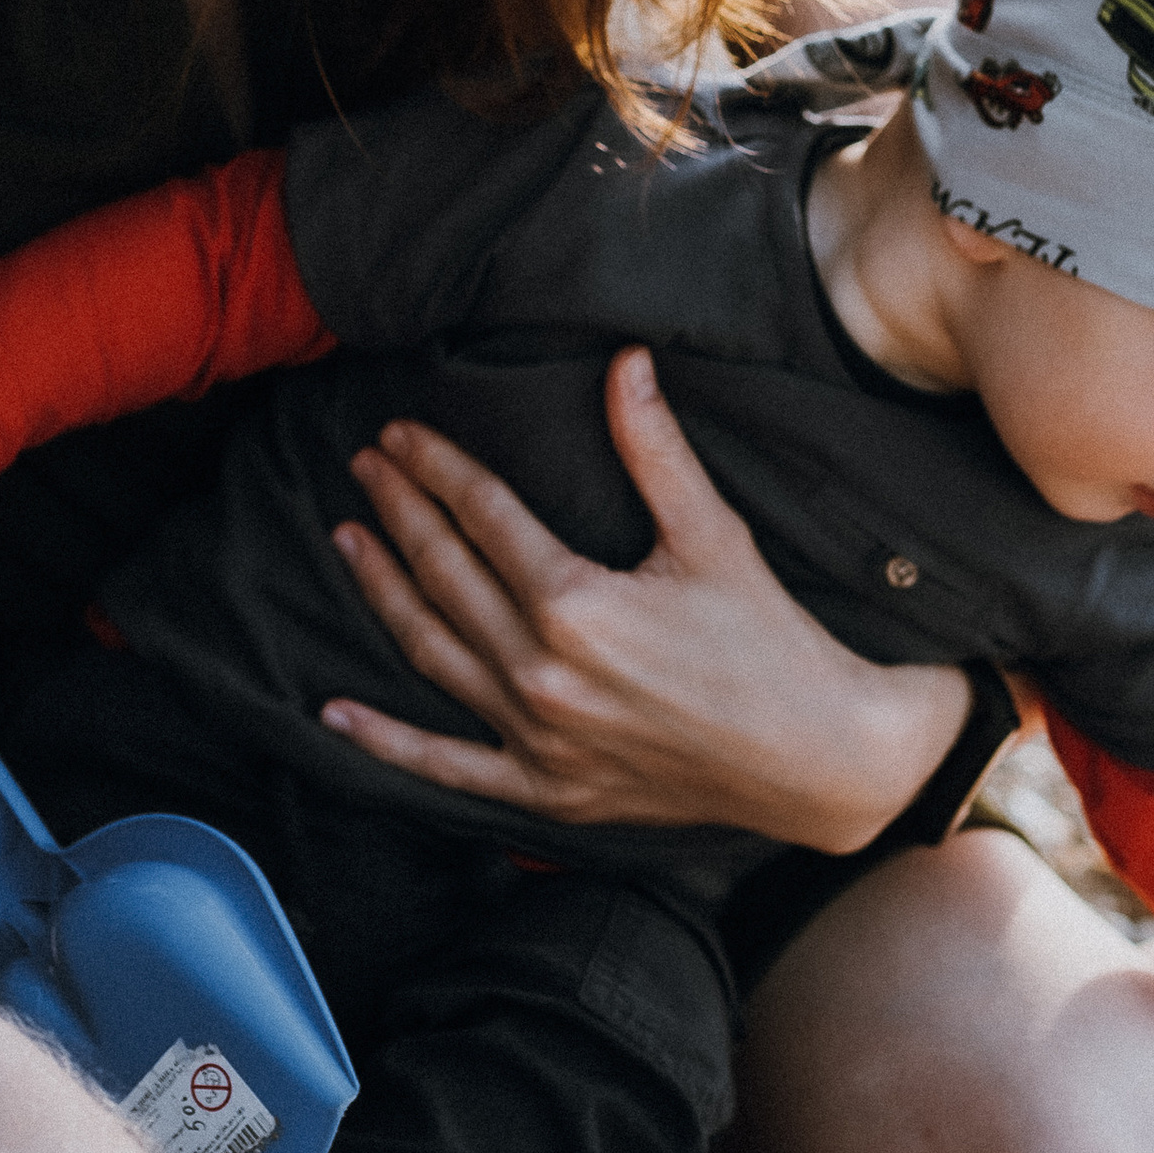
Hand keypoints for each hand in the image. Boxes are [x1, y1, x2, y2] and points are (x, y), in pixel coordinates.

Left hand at [320, 348, 973, 850]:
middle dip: (400, 512)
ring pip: (431, 654)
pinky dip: (385, 743)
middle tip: (364, 465)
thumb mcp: (714, 537)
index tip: (399, 434)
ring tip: (348, 539)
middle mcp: (540, 675)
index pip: (482, 518)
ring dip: (383, 592)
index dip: (437, 468)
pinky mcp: (546, 790)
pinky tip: (333, 713)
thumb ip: (654, 450)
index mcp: (576, 605)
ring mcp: (537, 739)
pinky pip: (445, 768)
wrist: (820, 758)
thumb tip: (624, 362)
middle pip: (444, 576)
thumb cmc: (773, 642)